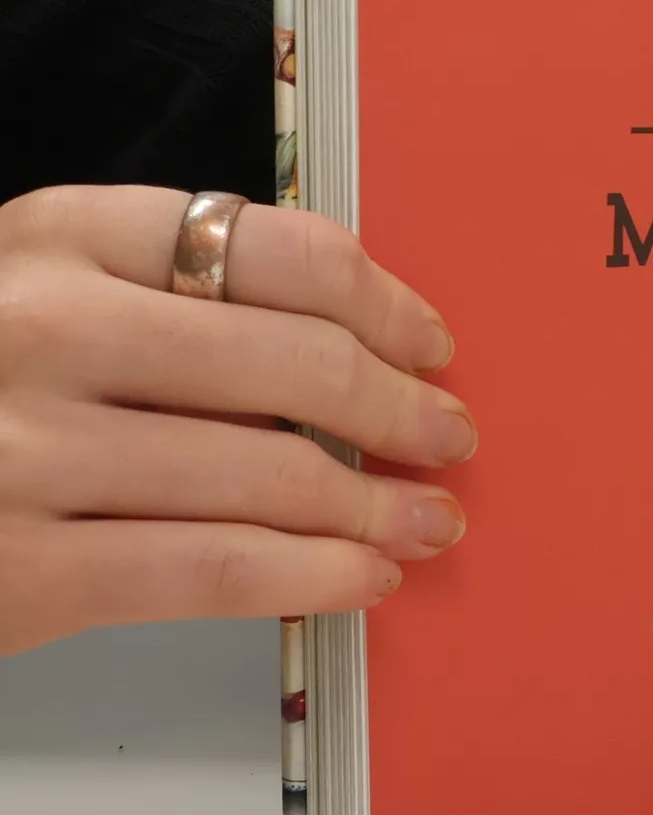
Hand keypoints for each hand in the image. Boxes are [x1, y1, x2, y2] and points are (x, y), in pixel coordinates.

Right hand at [0, 186, 475, 656]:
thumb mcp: (34, 288)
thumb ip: (167, 288)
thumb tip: (354, 331)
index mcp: (58, 236)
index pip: (279, 250)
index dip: (386, 303)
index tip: (429, 343)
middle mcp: (45, 328)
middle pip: (297, 364)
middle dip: (400, 408)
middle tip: (448, 436)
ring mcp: (25, 452)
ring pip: (271, 477)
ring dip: (379, 506)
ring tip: (429, 520)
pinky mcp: (22, 570)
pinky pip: (217, 570)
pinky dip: (316, 576)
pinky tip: (364, 578)